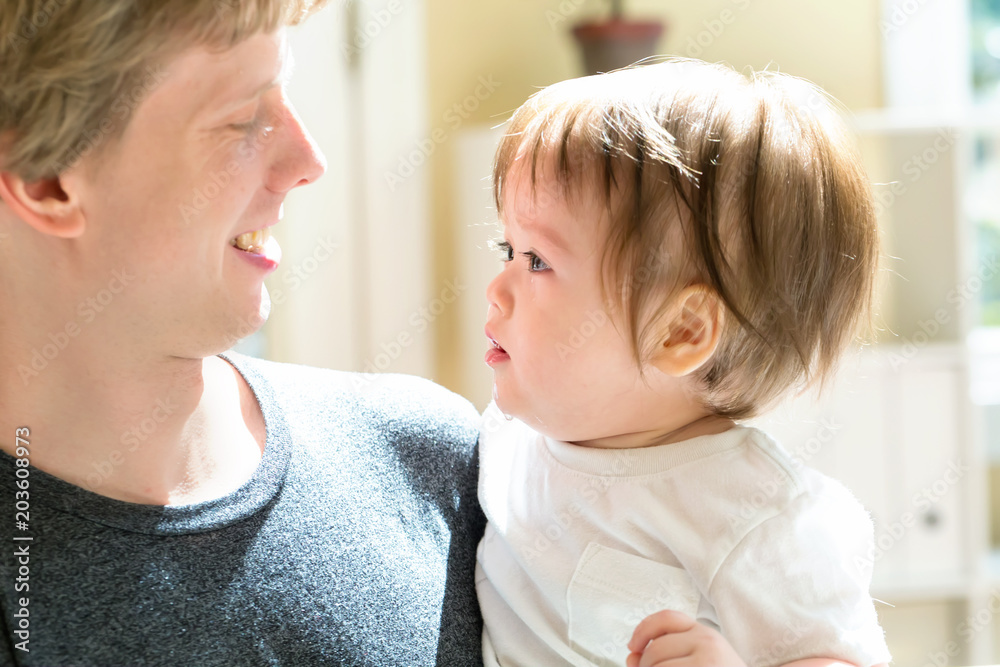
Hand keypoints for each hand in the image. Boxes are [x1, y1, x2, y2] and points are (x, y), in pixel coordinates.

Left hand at [626, 610, 746, 666]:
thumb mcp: (699, 661)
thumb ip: (667, 655)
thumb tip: (631, 657)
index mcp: (705, 634)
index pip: (666, 619)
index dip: (643, 630)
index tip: (632, 647)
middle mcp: (707, 642)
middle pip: (655, 648)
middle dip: (644, 666)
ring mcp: (706, 661)